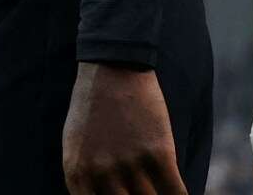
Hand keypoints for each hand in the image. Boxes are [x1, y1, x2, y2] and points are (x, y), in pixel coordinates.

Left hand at [62, 62, 184, 193]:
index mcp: (76, 174)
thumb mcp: (76, 146)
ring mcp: (129, 165)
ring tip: (161, 190)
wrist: (112, 69)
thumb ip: (87, 179)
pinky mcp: (157, 154)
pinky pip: (177, 194)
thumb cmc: (94, 110)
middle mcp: (100, 174)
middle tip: (145, 193)